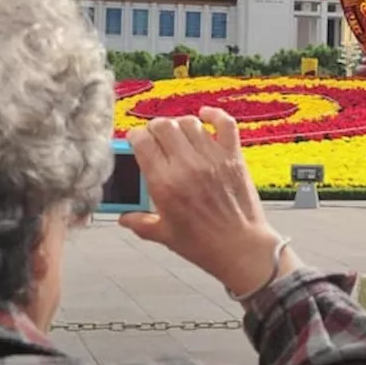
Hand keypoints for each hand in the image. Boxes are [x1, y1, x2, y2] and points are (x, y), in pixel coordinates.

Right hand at [120, 107, 293, 296]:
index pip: (142, 142)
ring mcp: (212, 158)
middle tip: (155, 138)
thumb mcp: (164, 235)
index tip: (135, 141)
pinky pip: (224, 123)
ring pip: (189, 122)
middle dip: (154, 128)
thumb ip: (141, 222)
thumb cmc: (204, 245)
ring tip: (178, 135)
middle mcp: (187, 166)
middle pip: (163, 126)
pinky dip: (214, 115)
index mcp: (165, 184)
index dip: (135, 137)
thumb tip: (124, 217)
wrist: (241, 248)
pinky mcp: (233, 157)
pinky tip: (205, 116)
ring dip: (179, 125)